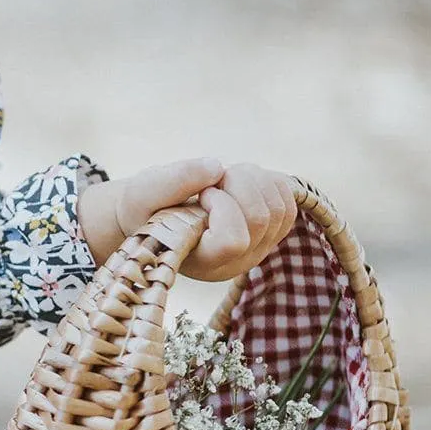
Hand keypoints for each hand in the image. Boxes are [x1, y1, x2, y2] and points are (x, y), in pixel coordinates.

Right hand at [77, 159, 297, 281]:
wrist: (155, 213)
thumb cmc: (144, 207)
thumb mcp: (142, 193)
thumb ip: (171, 183)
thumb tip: (216, 167)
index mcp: (201, 262)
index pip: (232, 241)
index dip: (222, 207)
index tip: (201, 195)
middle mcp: (234, 263)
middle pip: (261, 219)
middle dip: (238, 183)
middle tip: (211, 181)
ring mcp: (257, 249)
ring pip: (279, 209)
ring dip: (254, 178)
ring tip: (224, 178)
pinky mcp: (272, 232)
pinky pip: (288, 202)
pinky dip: (270, 180)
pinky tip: (241, 181)